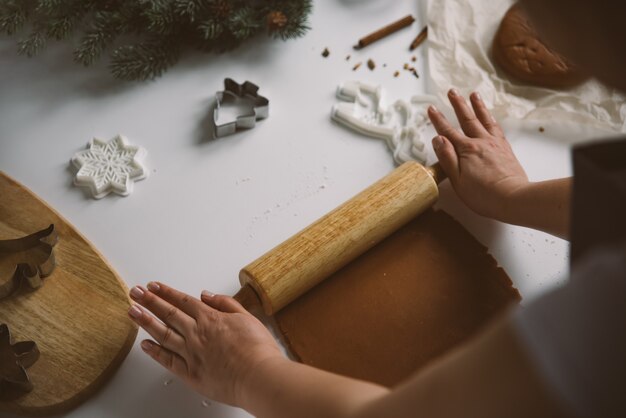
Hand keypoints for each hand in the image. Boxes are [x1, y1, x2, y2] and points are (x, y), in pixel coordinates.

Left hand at [127, 282, 282, 405]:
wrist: (259, 376)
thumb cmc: (258, 350)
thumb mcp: (247, 317)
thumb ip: (226, 304)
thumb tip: (207, 295)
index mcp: (211, 319)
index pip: (183, 301)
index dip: (166, 292)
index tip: (154, 286)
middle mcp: (197, 334)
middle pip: (168, 313)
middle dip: (149, 301)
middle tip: (135, 292)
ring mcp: (191, 354)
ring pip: (163, 334)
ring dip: (145, 321)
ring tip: (132, 312)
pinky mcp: (190, 374)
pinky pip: (167, 360)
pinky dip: (154, 352)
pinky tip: (145, 345)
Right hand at [427, 89, 528, 220]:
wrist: (513, 198)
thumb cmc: (483, 194)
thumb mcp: (457, 180)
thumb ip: (447, 158)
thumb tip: (438, 138)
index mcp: (466, 150)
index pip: (448, 132)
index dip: (438, 120)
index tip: (431, 108)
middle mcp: (480, 142)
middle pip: (467, 119)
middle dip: (458, 105)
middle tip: (452, 91)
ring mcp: (494, 144)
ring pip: (484, 120)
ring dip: (477, 106)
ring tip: (473, 94)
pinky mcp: (505, 149)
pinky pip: (497, 128)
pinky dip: (491, 119)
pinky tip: (490, 116)